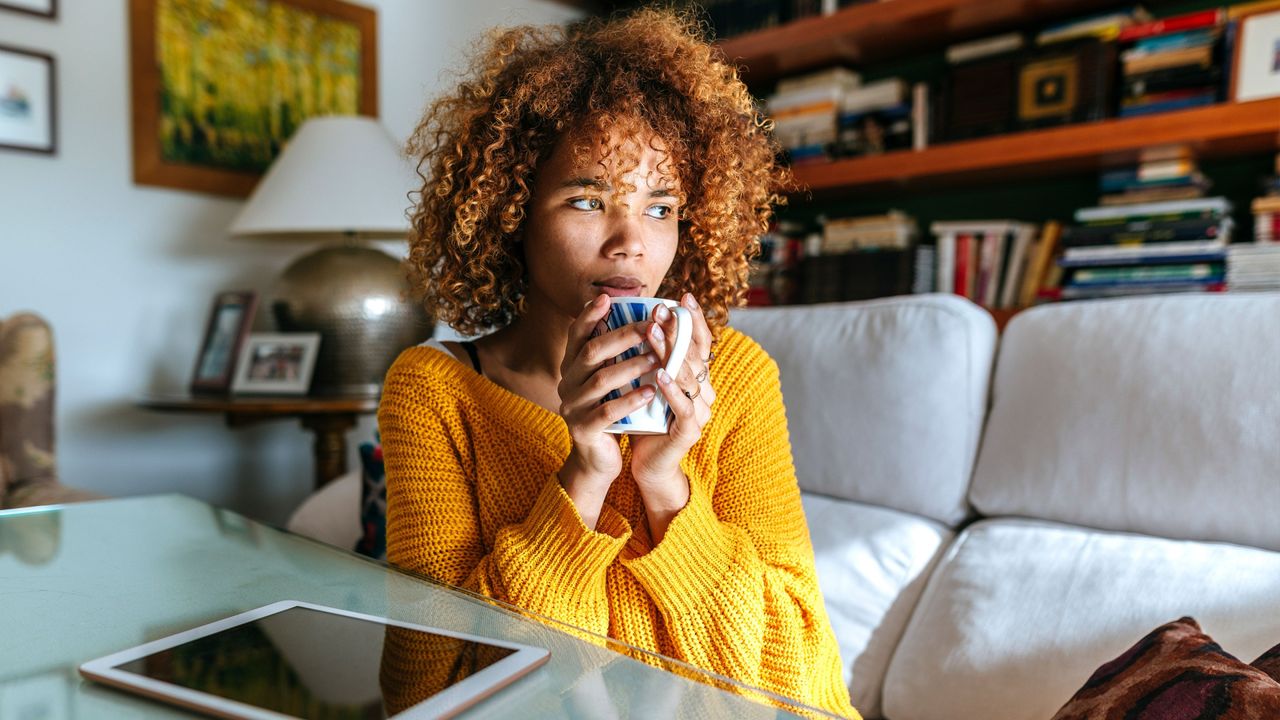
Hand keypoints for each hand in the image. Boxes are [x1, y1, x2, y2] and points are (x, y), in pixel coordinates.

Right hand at [557, 294, 661, 525]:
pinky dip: (630, 400)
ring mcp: (572, 406)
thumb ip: (616, 355)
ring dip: (631, 366)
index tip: (607, 298)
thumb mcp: (609, 380)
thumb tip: (642, 318)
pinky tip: (650, 393)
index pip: (576, 335)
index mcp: (572, 367)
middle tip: (650, 326)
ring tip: (657, 358)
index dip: (590, 315)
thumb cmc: (610, 410)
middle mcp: (567, 383)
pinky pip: (606, 412)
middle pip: (591, 353)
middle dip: (622, 337)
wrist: (598, 458)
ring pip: (601, 381)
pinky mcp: (583, 430)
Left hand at [629, 293, 716, 538]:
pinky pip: (683, 406)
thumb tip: (635, 320)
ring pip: (689, 376)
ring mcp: (700, 411)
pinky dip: (672, 389)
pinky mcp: (689, 431)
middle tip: (660, 309)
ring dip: (670, 353)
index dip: (695, 320)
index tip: (683, 296)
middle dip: (677, 329)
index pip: (701, 343)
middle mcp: (704, 391)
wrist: (647, 464)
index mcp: (697, 378)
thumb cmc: (644, 419)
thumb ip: (649, 357)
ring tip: (654, 333)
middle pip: (694, 355)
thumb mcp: (646, 383)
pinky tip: (659, 375)